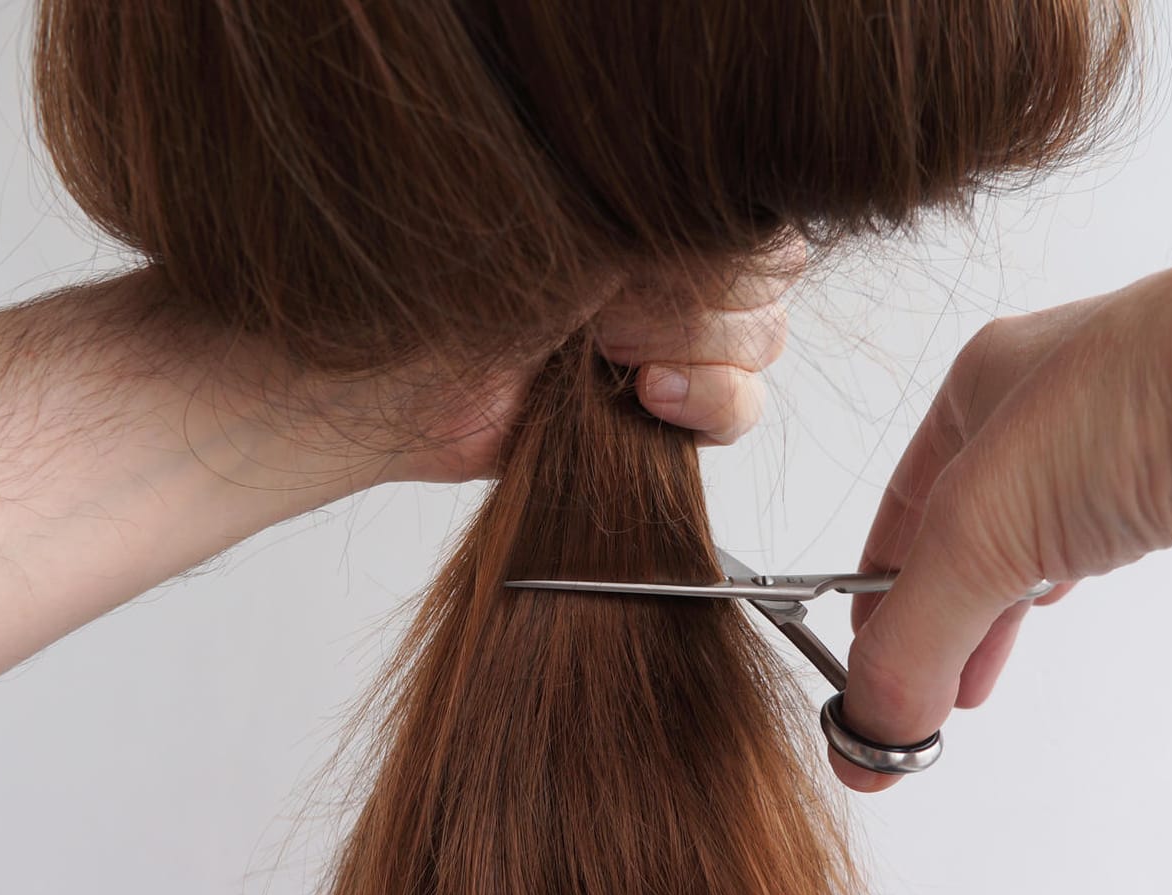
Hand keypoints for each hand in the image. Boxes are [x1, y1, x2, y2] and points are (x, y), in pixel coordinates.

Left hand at [377, 236, 805, 483]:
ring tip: (611, 360)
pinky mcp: (664, 408)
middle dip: (692, 308)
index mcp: (650, 209)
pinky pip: (742, 408)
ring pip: (761, 343)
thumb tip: (756, 240)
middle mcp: (667, 264)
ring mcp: (670, 336)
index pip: (754, 221)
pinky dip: (709, 405)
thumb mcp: (585, 234)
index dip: (710, 257)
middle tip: (605, 322)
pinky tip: (646, 399)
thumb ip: (676, 227)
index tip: (633, 274)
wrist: (406, 383)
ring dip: (696, 355)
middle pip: (765, 282)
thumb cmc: (469, 287)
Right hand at [837, 224, 1171, 791]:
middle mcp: (1080, 392)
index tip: (877, 647)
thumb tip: (874, 728)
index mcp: (995, 384)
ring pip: (1103, 506)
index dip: (886, 579)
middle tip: (959, 674)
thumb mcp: (978, 534)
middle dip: (974, 599)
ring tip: (1052, 617)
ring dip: (1068, 570)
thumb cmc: (1141, 402)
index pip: (913, 496)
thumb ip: (915, 639)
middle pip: (1001, 512)